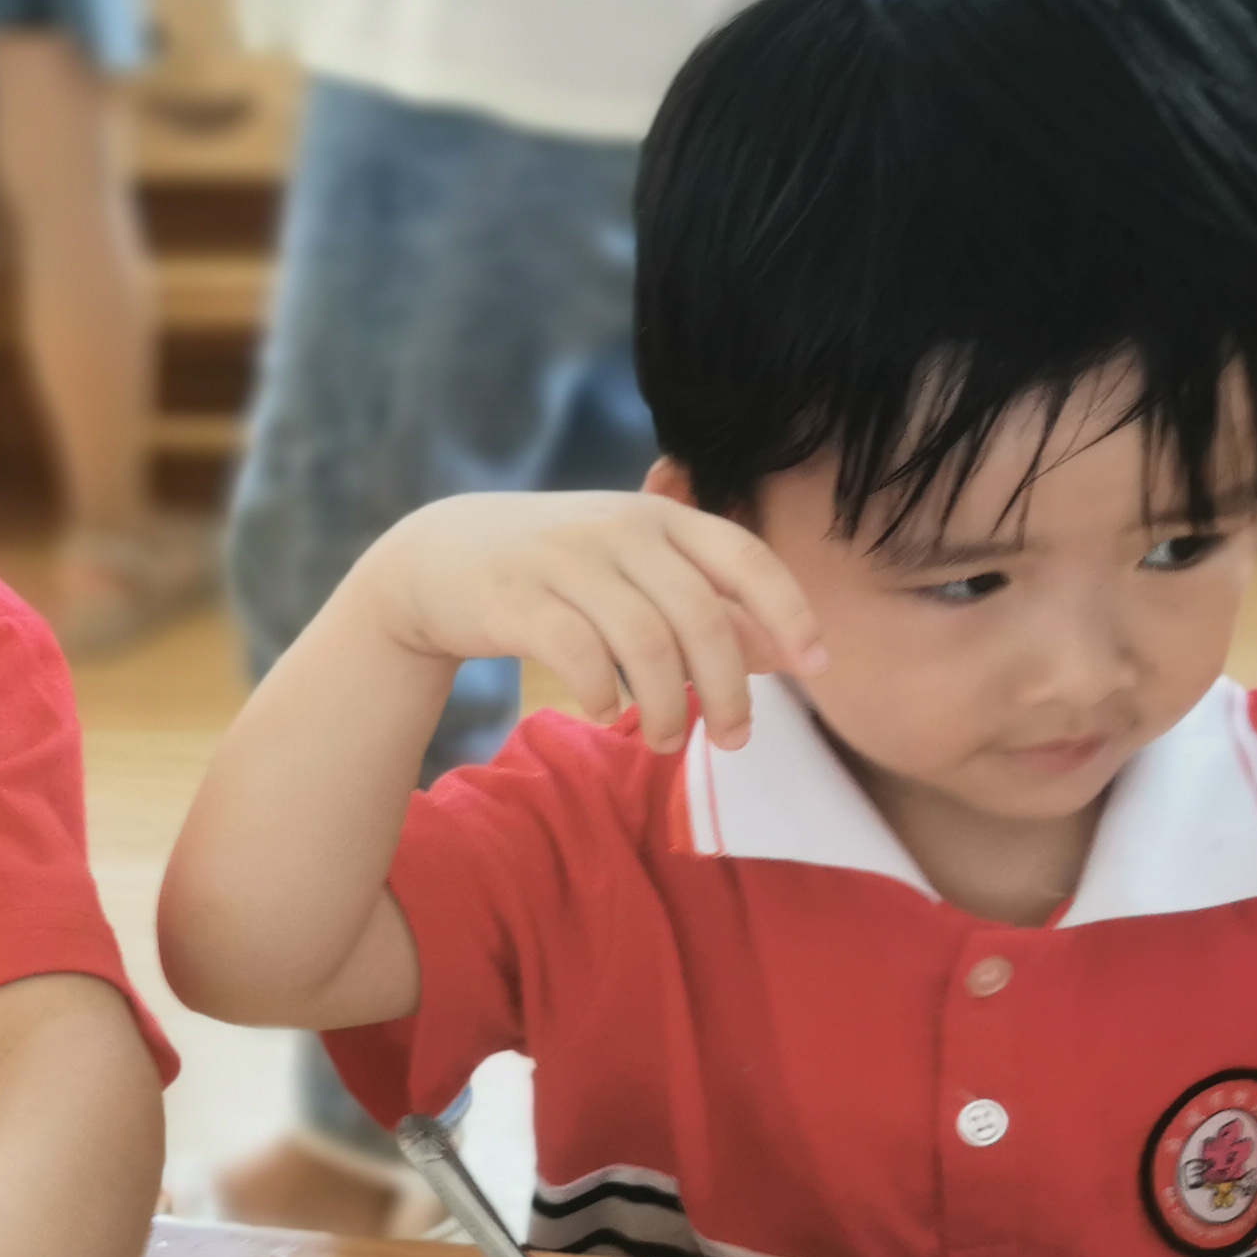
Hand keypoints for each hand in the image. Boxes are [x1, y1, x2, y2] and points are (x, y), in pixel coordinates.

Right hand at [364, 491, 824, 753]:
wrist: (438, 558)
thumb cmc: (557, 571)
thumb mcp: (634, 570)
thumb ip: (704, 601)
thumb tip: (781, 650)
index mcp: (660, 516)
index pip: (744, 556)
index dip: (789, 611)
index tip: (818, 668)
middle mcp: (619, 528)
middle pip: (699, 615)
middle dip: (727, 689)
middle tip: (733, 740)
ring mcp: (565, 559)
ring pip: (644, 643)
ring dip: (665, 707)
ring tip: (663, 741)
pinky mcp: (516, 596)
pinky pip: (579, 655)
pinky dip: (601, 695)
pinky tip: (601, 713)